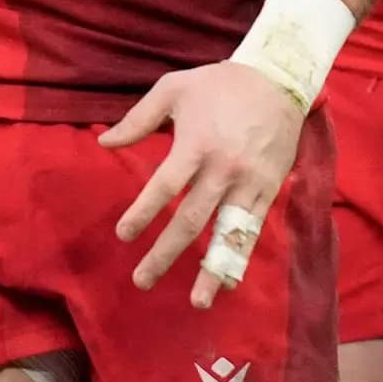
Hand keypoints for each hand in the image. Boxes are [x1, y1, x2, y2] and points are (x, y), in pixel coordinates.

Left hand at [100, 62, 303, 309]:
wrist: (279, 80)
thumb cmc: (220, 83)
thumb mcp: (174, 88)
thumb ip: (138, 118)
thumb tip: (103, 142)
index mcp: (196, 144)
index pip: (165, 187)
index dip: (143, 213)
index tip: (124, 235)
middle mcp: (223, 169)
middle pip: (191, 220)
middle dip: (165, 253)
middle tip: (142, 280)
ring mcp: (249, 183)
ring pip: (227, 233)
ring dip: (211, 270)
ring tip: (197, 302)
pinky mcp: (268, 190)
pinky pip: (253, 229)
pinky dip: (240, 256)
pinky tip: (229, 280)